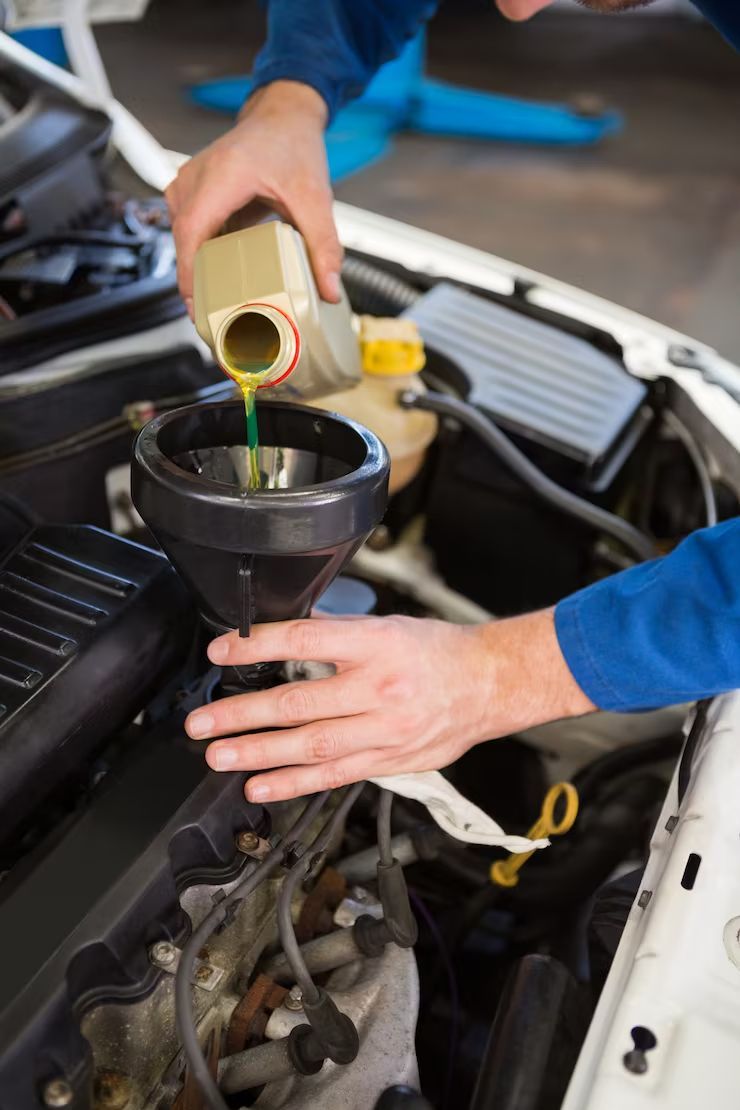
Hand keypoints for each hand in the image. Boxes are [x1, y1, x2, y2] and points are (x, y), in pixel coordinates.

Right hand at [165, 80, 341, 313]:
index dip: (190, 271)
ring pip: (184, 239)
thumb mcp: (315, 198)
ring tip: (216, 309)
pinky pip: (188, 232)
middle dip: (196, 283)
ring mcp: (188, 184)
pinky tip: (219, 280)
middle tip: (213, 323)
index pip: (193, 230)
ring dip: (198, 271)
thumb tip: (329, 290)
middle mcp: (196, 177)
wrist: (282, 118)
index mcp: (223, 175)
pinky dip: (202, 256)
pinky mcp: (189, 193)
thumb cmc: (292, 148)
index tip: (196, 306)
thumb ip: (324, 244)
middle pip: (185, 241)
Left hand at [184, 610, 593, 802]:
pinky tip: (261, 785)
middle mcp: (379, 688)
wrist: (490, 685)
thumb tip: (285, 631)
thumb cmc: (438, 651)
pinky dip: (294, 784)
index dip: (258, 647)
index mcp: (377, 644)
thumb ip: (336, 632)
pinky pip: (335, 776)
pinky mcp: (390, 761)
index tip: (220, 652)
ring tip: (219, 756)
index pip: (305, 643)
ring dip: (259, 754)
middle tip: (202, 724)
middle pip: (300, 702)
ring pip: (312, 746)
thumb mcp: (388, 626)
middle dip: (243, 715)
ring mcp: (385, 730)